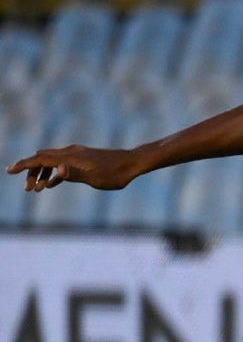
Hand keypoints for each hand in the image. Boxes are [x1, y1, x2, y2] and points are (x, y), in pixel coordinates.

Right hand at [8, 146, 147, 191]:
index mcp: (70, 158)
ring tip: (37, 189)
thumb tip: (57, 170)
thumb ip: (73, 174)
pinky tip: (51, 183)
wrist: (133, 163)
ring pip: (51, 161)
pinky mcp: (82, 158)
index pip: (40, 159)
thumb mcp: (95, 178)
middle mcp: (70, 152)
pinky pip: (61, 163)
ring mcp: (76, 154)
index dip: (24, 165)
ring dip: (42, 174)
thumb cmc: (115, 173)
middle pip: (42, 159)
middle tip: (28, 189)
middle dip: (31, 173)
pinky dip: (53, 172)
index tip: (9, 171)